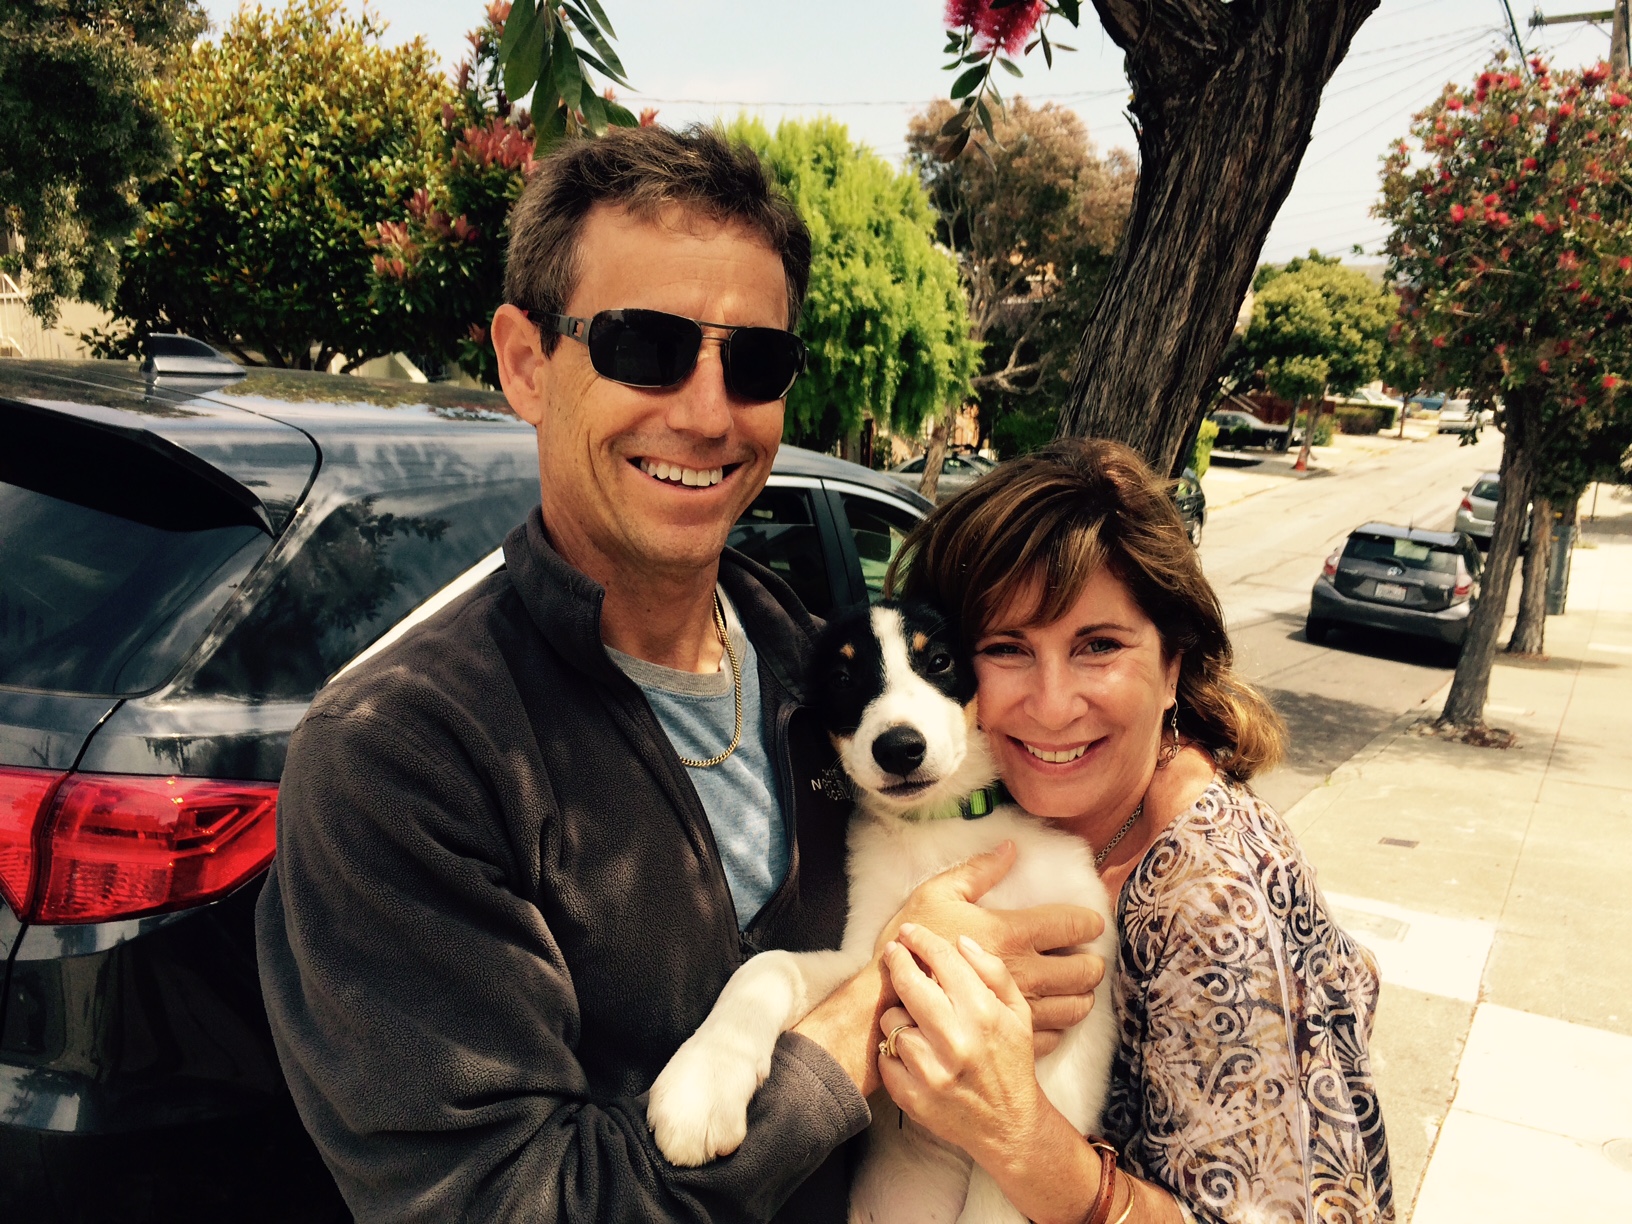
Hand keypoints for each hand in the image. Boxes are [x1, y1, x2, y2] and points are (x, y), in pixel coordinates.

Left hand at [877, 923, 1051, 1167]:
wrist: (1010, 1126)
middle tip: (893, 952)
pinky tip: (911, 1053)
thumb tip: (961, 941)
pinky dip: (893, 1053)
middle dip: (898, 961)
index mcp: (983, 1014)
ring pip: (892, 1022)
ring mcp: (932, 1072)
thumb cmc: (1011, 1062)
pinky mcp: (914, 1097)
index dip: (921, 939)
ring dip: (899, 1016)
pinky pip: (885, 1058)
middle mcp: (957, 1041)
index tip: (908, 932)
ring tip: (916, 1022)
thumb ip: (993, 972)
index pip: (942, 960)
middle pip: (909, 984)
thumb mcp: (1018, 1013)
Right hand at [881, 842, 1105, 1051]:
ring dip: (1083, 995)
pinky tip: (1053, 1015)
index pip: (1073, 926)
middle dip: (1093, 962)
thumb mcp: (938, 893)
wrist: (886, 1000)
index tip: (1091, 923)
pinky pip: (1054, 1035)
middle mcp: (1026, 972)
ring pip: (1075, 1006)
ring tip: (1076, 987)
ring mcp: (1020, 1009)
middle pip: (1084, 971)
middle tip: (1088, 956)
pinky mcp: (1009, 1037)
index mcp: (1013, 933)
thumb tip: (1010, 849)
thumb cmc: (910, 944)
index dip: (1090, 922)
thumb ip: (978, 870)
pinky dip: (1061, 1025)